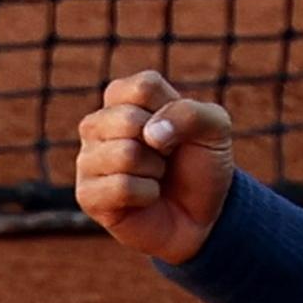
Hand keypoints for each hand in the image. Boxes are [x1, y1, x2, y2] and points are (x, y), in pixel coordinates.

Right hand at [73, 70, 235, 264]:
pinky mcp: (87, 194)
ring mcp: (88, 159)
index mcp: (122, 97)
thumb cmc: (201, 164)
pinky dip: (147, 194)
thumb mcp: (215, 129)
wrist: (201, 215)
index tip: (177, 129)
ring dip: (154, 171)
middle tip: (165, 157)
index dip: (172, 112)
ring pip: (125, 154)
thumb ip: (191, 113)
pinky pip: (121, 187)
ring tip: (154, 176)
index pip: (144, 87)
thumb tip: (149, 134)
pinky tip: (145, 197)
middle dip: (162, 145)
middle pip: (129, 120)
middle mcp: (97, 124)